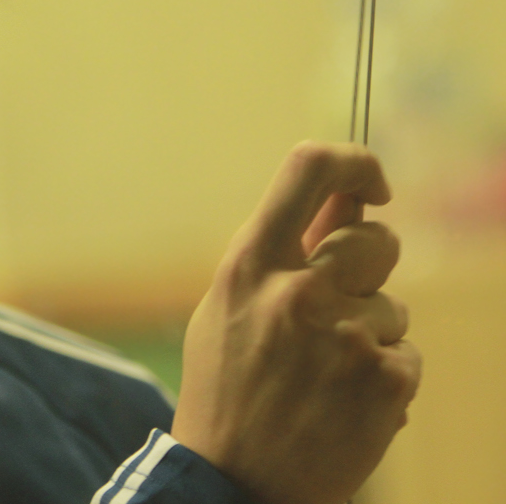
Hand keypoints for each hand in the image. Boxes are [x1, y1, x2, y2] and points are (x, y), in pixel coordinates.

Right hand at [171, 142, 420, 503]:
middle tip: (339, 307)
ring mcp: (347, 337)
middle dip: (369, 267)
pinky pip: (407, 355)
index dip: (355, 162)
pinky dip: (384, 378)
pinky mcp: (387, 381)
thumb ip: (285, 249)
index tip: (372, 186)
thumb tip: (347, 197)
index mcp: (250, 264)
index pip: (310, 168)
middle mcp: (299, 291)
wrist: (232, 482)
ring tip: (323, 375)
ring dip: (371, 334)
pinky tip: (342, 404)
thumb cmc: (226, 388)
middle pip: (376, 238)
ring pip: (394, 305)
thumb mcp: (231, 306)